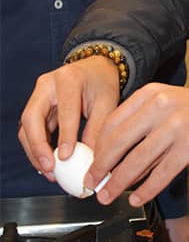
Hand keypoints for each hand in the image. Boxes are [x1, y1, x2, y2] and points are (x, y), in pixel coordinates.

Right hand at [18, 55, 119, 178]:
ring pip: (27, 126)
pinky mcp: (36, 106)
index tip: (66, 157)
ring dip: (35, 151)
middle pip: (32, 117)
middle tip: (49, 168)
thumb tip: (90, 161)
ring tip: (50, 171)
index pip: (65, 110)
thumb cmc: (102, 83)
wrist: (95, 69)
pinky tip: (48, 163)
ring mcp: (38, 94)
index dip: (64, 135)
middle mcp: (47, 84)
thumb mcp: (107, 103)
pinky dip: (37, 147)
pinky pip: (31, 129)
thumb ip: (98, 129)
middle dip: (38, 146)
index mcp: (69, 78)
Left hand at [84, 84, 188, 206]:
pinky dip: (146, 190)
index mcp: (151, 93)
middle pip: (119, 141)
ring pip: (137, 159)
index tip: (91, 164)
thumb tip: (113, 154)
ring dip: (118, 182)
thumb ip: (142, 123)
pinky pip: (161, 173)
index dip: (97, 148)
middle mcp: (161, 105)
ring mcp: (176, 125)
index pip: (113, 122)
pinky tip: (137, 198)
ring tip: (108, 195)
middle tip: (91, 183)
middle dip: (101, 167)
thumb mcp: (168, 104)